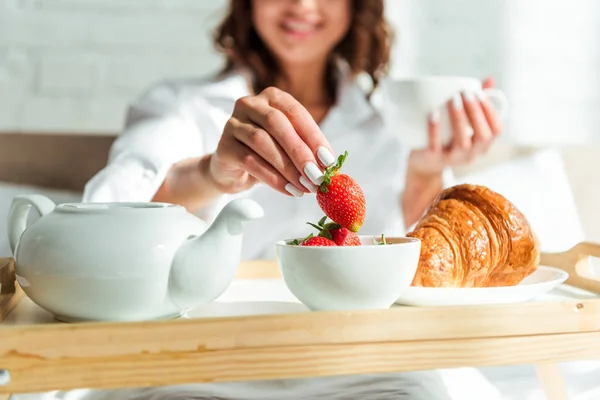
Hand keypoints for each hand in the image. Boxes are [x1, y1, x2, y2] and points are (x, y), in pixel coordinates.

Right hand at [209, 87, 336, 196]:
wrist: (232, 170)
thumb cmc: (266, 154)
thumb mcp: (289, 147)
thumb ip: (307, 149)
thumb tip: (329, 166)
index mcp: (272, 97)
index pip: (296, 112)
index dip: (314, 137)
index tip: (329, 160)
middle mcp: (250, 104)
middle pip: (277, 124)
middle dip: (300, 152)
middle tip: (317, 175)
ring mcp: (233, 123)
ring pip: (262, 143)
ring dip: (287, 168)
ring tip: (304, 186)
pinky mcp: (224, 146)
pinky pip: (250, 162)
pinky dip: (273, 179)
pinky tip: (289, 190)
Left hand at [407, 77, 502, 175]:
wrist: (424, 163)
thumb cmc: (448, 137)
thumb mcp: (464, 122)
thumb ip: (476, 103)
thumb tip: (490, 78)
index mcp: (482, 145)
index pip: (496, 130)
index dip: (490, 111)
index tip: (479, 93)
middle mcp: (471, 155)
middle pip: (482, 136)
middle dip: (475, 112)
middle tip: (465, 93)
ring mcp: (452, 159)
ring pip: (462, 142)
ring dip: (459, 118)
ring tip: (453, 99)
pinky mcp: (433, 159)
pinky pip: (435, 146)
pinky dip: (434, 129)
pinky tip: (434, 112)